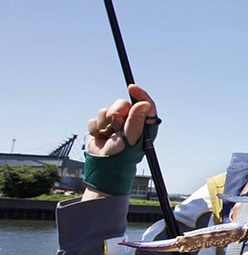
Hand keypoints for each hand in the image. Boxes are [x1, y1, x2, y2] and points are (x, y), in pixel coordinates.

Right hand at [82, 84, 158, 198]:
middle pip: (123, 104)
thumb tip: (145, 104)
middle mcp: (129, 122)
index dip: (140, 94)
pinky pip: (94, 119)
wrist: (103, 167)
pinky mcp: (100, 127)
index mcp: (142, 124)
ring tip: (108, 135)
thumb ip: (136, 121)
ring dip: (104, 122)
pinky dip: (95, 128)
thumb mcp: (131, 138)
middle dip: (117, 112)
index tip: (132, 88)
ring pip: (106, 110)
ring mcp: (114, 124)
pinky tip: (99, 137)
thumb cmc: (122, 155)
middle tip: (116, 124)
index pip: (145, 104)